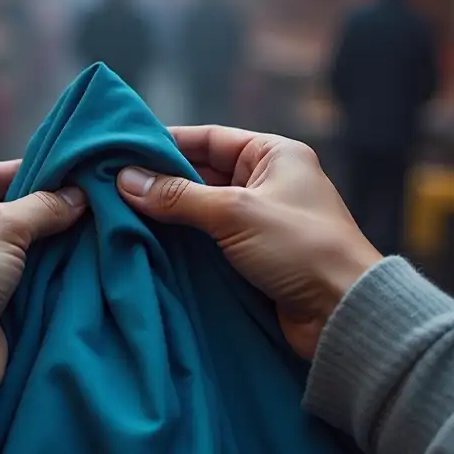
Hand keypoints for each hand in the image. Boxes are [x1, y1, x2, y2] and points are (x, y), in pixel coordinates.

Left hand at [0, 162, 85, 406]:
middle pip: (8, 211)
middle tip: (92, 200)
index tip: (70, 172)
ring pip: (22, 248)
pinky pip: (27, 280)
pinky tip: (86, 263)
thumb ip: (42, 207)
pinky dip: (52, 275)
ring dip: (54, 244)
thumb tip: (78, 196)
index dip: (28, 169)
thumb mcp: (0, 226)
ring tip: (98, 228)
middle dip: (47, 209)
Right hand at [117, 126, 379, 359]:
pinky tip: (147, 247)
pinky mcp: (254, 259)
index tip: (121, 151)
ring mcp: (260, 222)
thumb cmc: (301, 249)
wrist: (344, 314)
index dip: (166, 144)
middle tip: (110, 188)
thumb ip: (179, 196)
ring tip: (118, 217)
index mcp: (274, 155)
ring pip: (201, 212)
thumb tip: (126, 180)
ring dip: (167, 217)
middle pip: (201, 175)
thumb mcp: (235, 213)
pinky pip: (209, 243)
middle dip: (160, 183)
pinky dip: (182, 245)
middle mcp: (267, 183)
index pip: (209, 139)